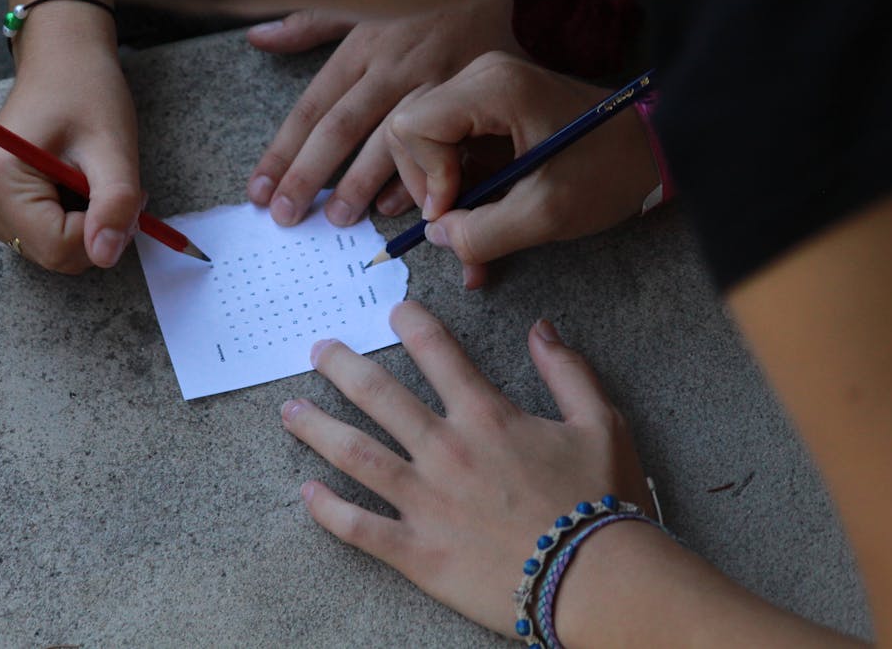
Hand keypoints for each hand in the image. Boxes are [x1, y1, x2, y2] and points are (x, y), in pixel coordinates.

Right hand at [0, 45, 142, 272]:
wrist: (63, 63)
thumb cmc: (85, 92)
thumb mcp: (112, 147)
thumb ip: (114, 203)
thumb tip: (105, 257)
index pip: (60, 248)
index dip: (103, 229)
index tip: (121, 192)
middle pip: (54, 254)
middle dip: (94, 226)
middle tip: (107, 180)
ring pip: (52, 249)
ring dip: (84, 223)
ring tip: (87, 175)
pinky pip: (44, 236)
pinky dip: (70, 219)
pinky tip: (71, 183)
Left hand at [245, 0, 523, 227]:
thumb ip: (309, 23)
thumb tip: (257, 38)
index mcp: (361, 47)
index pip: (311, 108)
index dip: (282, 152)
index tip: (258, 190)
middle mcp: (393, 67)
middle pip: (342, 128)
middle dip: (309, 175)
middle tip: (286, 215)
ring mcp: (435, 81)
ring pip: (392, 138)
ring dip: (362, 181)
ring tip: (338, 218)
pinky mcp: (474, 92)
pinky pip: (449, 141)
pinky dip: (424, 172)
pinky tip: (396, 203)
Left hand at [280, 301, 652, 635]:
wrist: (599, 580)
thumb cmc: (602, 503)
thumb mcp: (600, 423)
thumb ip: (568, 371)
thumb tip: (542, 329)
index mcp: (485, 416)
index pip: (437, 353)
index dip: (412, 324)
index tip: (393, 311)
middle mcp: (445, 450)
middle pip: (378, 395)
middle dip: (341, 366)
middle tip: (317, 351)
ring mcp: (425, 501)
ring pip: (355, 454)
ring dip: (317, 428)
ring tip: (289, 410)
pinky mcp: (418, 551)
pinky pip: (360, 527)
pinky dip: (328, 510)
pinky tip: (305, 492)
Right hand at [387, 53, 659, 287]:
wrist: (656, 146)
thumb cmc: (609, 171)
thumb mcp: (546, 214)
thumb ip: (482, 234)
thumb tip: (437, 237)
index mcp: (494, 87)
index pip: (413, 127)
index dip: (424, 176)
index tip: (455, 210)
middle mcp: (480, 75)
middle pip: (409, 129)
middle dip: (426, 185)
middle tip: (458, 223)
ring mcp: (483, 87)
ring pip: (423, 140)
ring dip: (440, 193)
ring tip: (467, 235)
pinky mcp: (489, 105)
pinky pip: (449, 145)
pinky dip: (456, 186)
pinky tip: (475, 223)